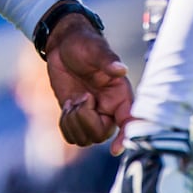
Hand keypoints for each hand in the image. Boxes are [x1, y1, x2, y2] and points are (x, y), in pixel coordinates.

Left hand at [44, 11, 132, 152]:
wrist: (63, 45)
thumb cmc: (83, 43)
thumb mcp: (95, 49)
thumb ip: (107, 60)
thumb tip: (121, 69)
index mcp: (120, 94)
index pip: (130, 121)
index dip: (126, 137)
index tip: (115, 149)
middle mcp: (109, 108)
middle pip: (101, 134)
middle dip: (86, 119)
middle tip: (80, 97)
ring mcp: (92, 114)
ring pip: (85, 138)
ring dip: (73, 122)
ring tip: (72, 101)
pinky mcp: (76, 115)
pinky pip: (71, 135)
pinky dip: (65, 124)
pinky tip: (66, 106)